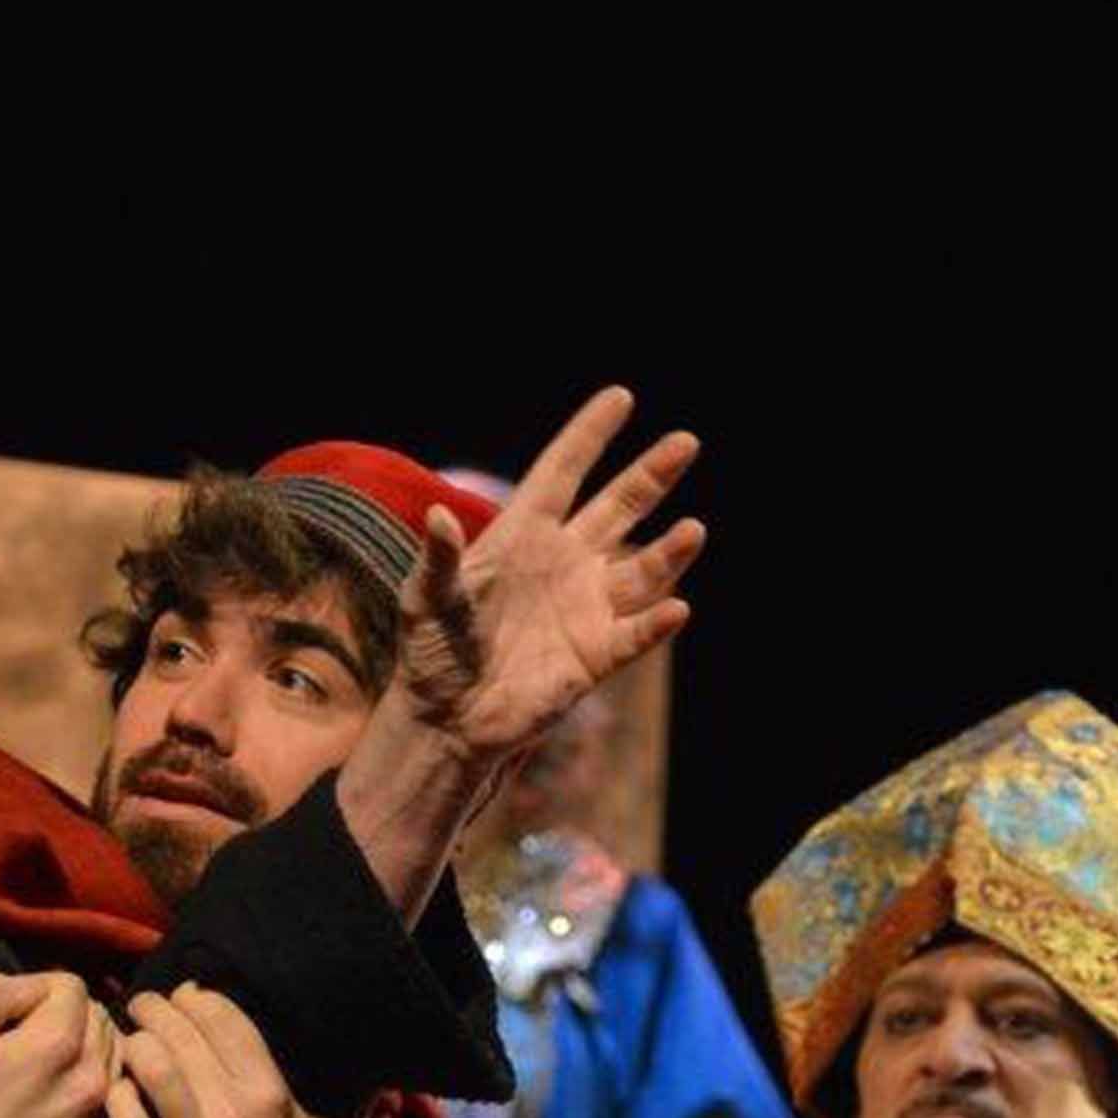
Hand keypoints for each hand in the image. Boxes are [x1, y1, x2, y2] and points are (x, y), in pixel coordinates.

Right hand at [0, 967, 116, 1117]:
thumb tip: (27, 982)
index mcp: (56, 1045)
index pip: (72, 986)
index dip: (36, 993)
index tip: (10, 1020)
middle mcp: (92, 1081)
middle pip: (100, 1018)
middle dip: (66, 1020)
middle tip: (25, 1044)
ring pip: (115, 1058)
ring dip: (86, 1054)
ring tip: (44, 1074)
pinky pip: (114, 1101)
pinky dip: (93, 1093)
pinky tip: (56, 1107)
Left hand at [101, 985, 346, 1117]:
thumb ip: (351, 1100)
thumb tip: (381, 1071)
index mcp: (272, 1094)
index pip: (225, 1016)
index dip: (195, 997)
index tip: (182, 996)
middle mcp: (235, 1113)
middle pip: (180, 1031)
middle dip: (154, 1009)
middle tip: (143, 1006)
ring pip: (149, 1062)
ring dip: (134, 1044)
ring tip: (130, 1042)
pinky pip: (124, 1115)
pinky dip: (117, 1095)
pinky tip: (120, 1092)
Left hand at [386, 384, 703, 768]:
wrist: (445, 720)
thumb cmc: (430, 653)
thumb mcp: (424, 600)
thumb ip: (438, 559)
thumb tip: (437, 514)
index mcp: (520, 537)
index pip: (562, 473)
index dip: (589, 435)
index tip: (621, 397)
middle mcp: (562, 563)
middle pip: (617, 507)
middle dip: (651, 475)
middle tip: (685, 441)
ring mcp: (584, 607)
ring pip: (640, 569)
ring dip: (669, 551)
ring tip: (693, 529)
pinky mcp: (595, 654)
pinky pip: (635, 633)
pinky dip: (656, 623)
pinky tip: (676, 609)